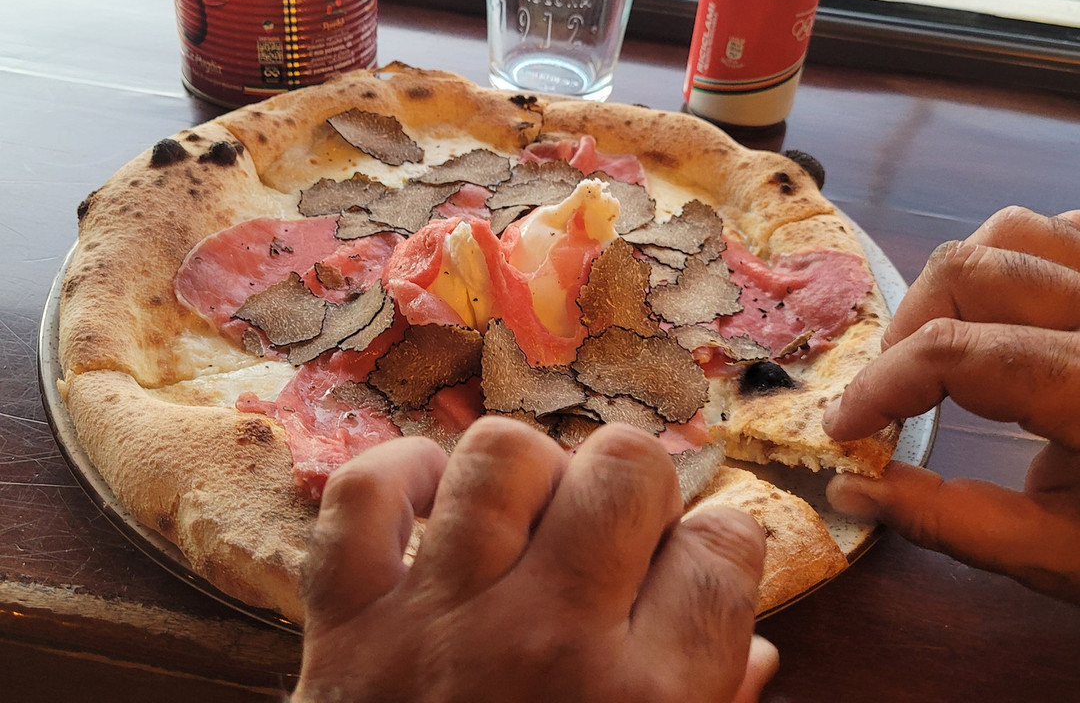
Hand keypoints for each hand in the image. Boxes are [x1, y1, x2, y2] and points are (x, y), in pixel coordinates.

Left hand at [292, 417, 778, 702]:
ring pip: (501, 456)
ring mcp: (439, 626)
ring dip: (528, 471)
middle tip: (613, 531)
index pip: (723, 548)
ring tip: (529, 516)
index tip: (689, 567)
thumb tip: (759, 651)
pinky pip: (364, 497)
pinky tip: (431, 500)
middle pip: (623, 469)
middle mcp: (550, 643)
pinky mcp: (346, 626)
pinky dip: (395, 475)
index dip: (716, 546)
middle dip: (635, 486)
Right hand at [823, 206, 1079, 602]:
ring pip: (1012, 232)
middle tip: (891, 392)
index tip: (845, 428)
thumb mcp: (1061, 555)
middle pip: (971, 273)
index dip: (881, 386)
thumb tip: (849, 489)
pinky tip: (1008, 314)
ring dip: (954, 285)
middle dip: (906, 330)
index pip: (958, 356)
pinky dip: (1014, 260)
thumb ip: (951, 521)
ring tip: (941, 343)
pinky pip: (1061, 229)